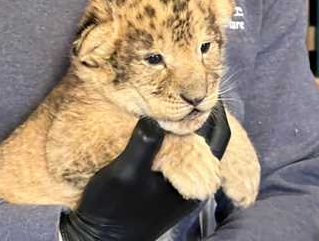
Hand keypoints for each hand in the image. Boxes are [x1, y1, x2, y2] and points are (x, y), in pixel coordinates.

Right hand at [59, 101, 230, 240]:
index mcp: (194, 182)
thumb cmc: (113, 210)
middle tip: (191, 94)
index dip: (216, 114)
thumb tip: (158, 116)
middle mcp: (194, 186)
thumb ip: (145, 143)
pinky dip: (179, 141)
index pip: (220, 140)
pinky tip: (164, 130)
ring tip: (179, 106)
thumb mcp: (125, 173)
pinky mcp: (167, 189)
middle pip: (211, 143)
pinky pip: (182, 159)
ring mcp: (181, 188)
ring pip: (197, 151)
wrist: (99, 239)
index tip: (206, 92)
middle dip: (204, 119)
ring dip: (191, 129)